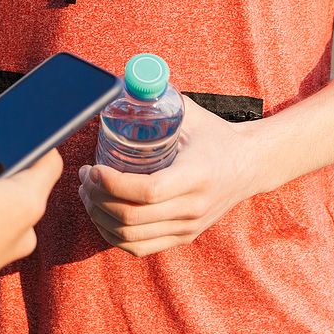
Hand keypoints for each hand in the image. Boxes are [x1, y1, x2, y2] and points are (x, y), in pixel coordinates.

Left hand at [77, 97, 262, 257]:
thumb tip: (120, 86)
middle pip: (132, 217)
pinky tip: (102, 215)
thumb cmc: (215, 136)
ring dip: (99, 217)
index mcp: (196, 176)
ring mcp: (188, 227)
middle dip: (97, 199)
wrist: (249, 166)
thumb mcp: (190, 114)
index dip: (112, 183)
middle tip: (84, 178)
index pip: (147, 191)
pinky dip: (113, 235)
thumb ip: (157, 101)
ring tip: (87, 194)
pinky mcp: (183, 237)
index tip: (93, 167)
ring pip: (131, 236)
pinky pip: (139, 247)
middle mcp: (193, 207)